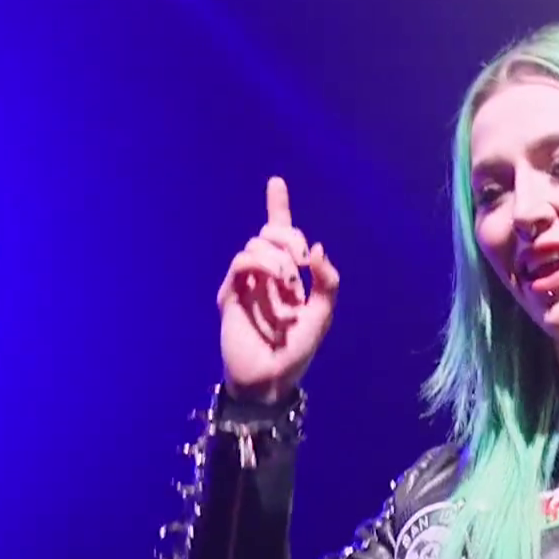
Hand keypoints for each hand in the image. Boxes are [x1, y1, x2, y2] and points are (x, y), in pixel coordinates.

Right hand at [217, 176, 340, 402]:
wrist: (271, 377)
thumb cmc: (297, 351)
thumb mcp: (323, 315)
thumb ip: (328, 283)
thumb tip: (317, 249)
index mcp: (288, 276)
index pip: (280, 234)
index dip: (277, 206)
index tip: (276, 181)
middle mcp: (265, 274)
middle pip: (270, 232)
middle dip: (288, 236)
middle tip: (302, 262)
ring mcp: (247, 283)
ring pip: (256, 244)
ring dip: (278, 258)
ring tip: (290, 286)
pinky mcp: (230, 293)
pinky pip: (242, 261)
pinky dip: (262, 265)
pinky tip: (277, 284)